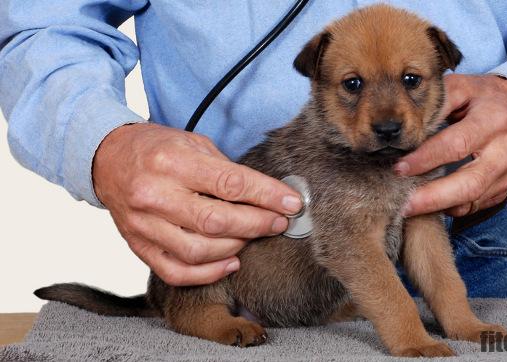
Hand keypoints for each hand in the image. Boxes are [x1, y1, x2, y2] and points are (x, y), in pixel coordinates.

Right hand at [93, 123, 301, 285]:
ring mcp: (144, 224)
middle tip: (278, 222)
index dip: (267, 196)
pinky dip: (209, 273)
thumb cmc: (156, 148)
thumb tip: (268, 195)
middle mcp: (155, 195)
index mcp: (172, 162)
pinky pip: (176, 271)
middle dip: (257, 224)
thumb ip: (226, 170)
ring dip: (236, 247)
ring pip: (199, 251)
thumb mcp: (193, 143)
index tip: (292, 202)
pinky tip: (230, 262)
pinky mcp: (138, 245)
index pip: (230, 183)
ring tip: (253, 236)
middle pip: (216, 221)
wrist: (106, 158)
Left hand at [396, 74, 506, 216]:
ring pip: (473, 199)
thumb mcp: (463, 87)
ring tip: (410, 209)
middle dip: (433, 197)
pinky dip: (453, 208)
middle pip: (470, 183)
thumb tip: (407, 127)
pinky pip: (477, 205)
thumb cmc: (485, 97)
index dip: (426, 159)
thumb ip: (437, 103)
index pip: (457, 145)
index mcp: (494, 120)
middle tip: (404, 204)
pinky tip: (432, 205)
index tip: (399, 168)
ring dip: (440, 207)